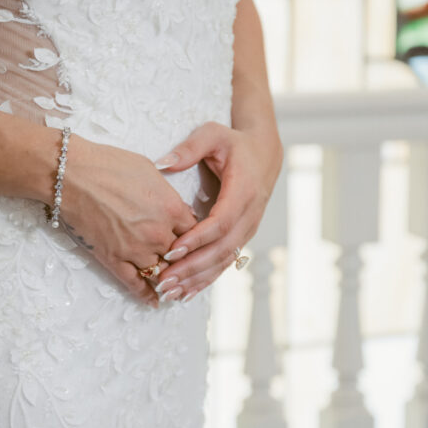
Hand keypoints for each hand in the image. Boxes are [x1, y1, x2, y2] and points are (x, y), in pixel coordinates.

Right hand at [59, 134, 197, 306]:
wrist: (71, 174)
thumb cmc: (108, 164)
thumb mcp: (149, 170)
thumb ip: (167, 194)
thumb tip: (175, 207)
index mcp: (171, 208)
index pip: (196, 232)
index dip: (196, 236)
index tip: (192, 239)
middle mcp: (158, 233)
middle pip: (182, 256)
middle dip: (183, 259)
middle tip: (185, 264)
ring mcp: (136, 250)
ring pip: (162, 273)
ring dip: (168, 278)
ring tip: (174, 285)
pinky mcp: (114, 260)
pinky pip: (135, 285)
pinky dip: (146, 295)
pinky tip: (154, 302)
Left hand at [152, 120, 283, 299]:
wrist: (264, 153)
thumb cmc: (235, 143)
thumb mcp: (213, 135)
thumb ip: (189, 148)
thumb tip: (163, 163)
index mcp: (244, 191)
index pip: (221, 222)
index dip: (197, 239)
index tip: (172, 250)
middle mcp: (250, 215)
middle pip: (221, 249)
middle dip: (192, 268)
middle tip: (164, 280)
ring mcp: (248, 229)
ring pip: (223, 261)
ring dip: (196, 279)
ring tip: (170, 293)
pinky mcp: (242, 236)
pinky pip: (224, 262)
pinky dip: (206, 279)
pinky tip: (186, 293)